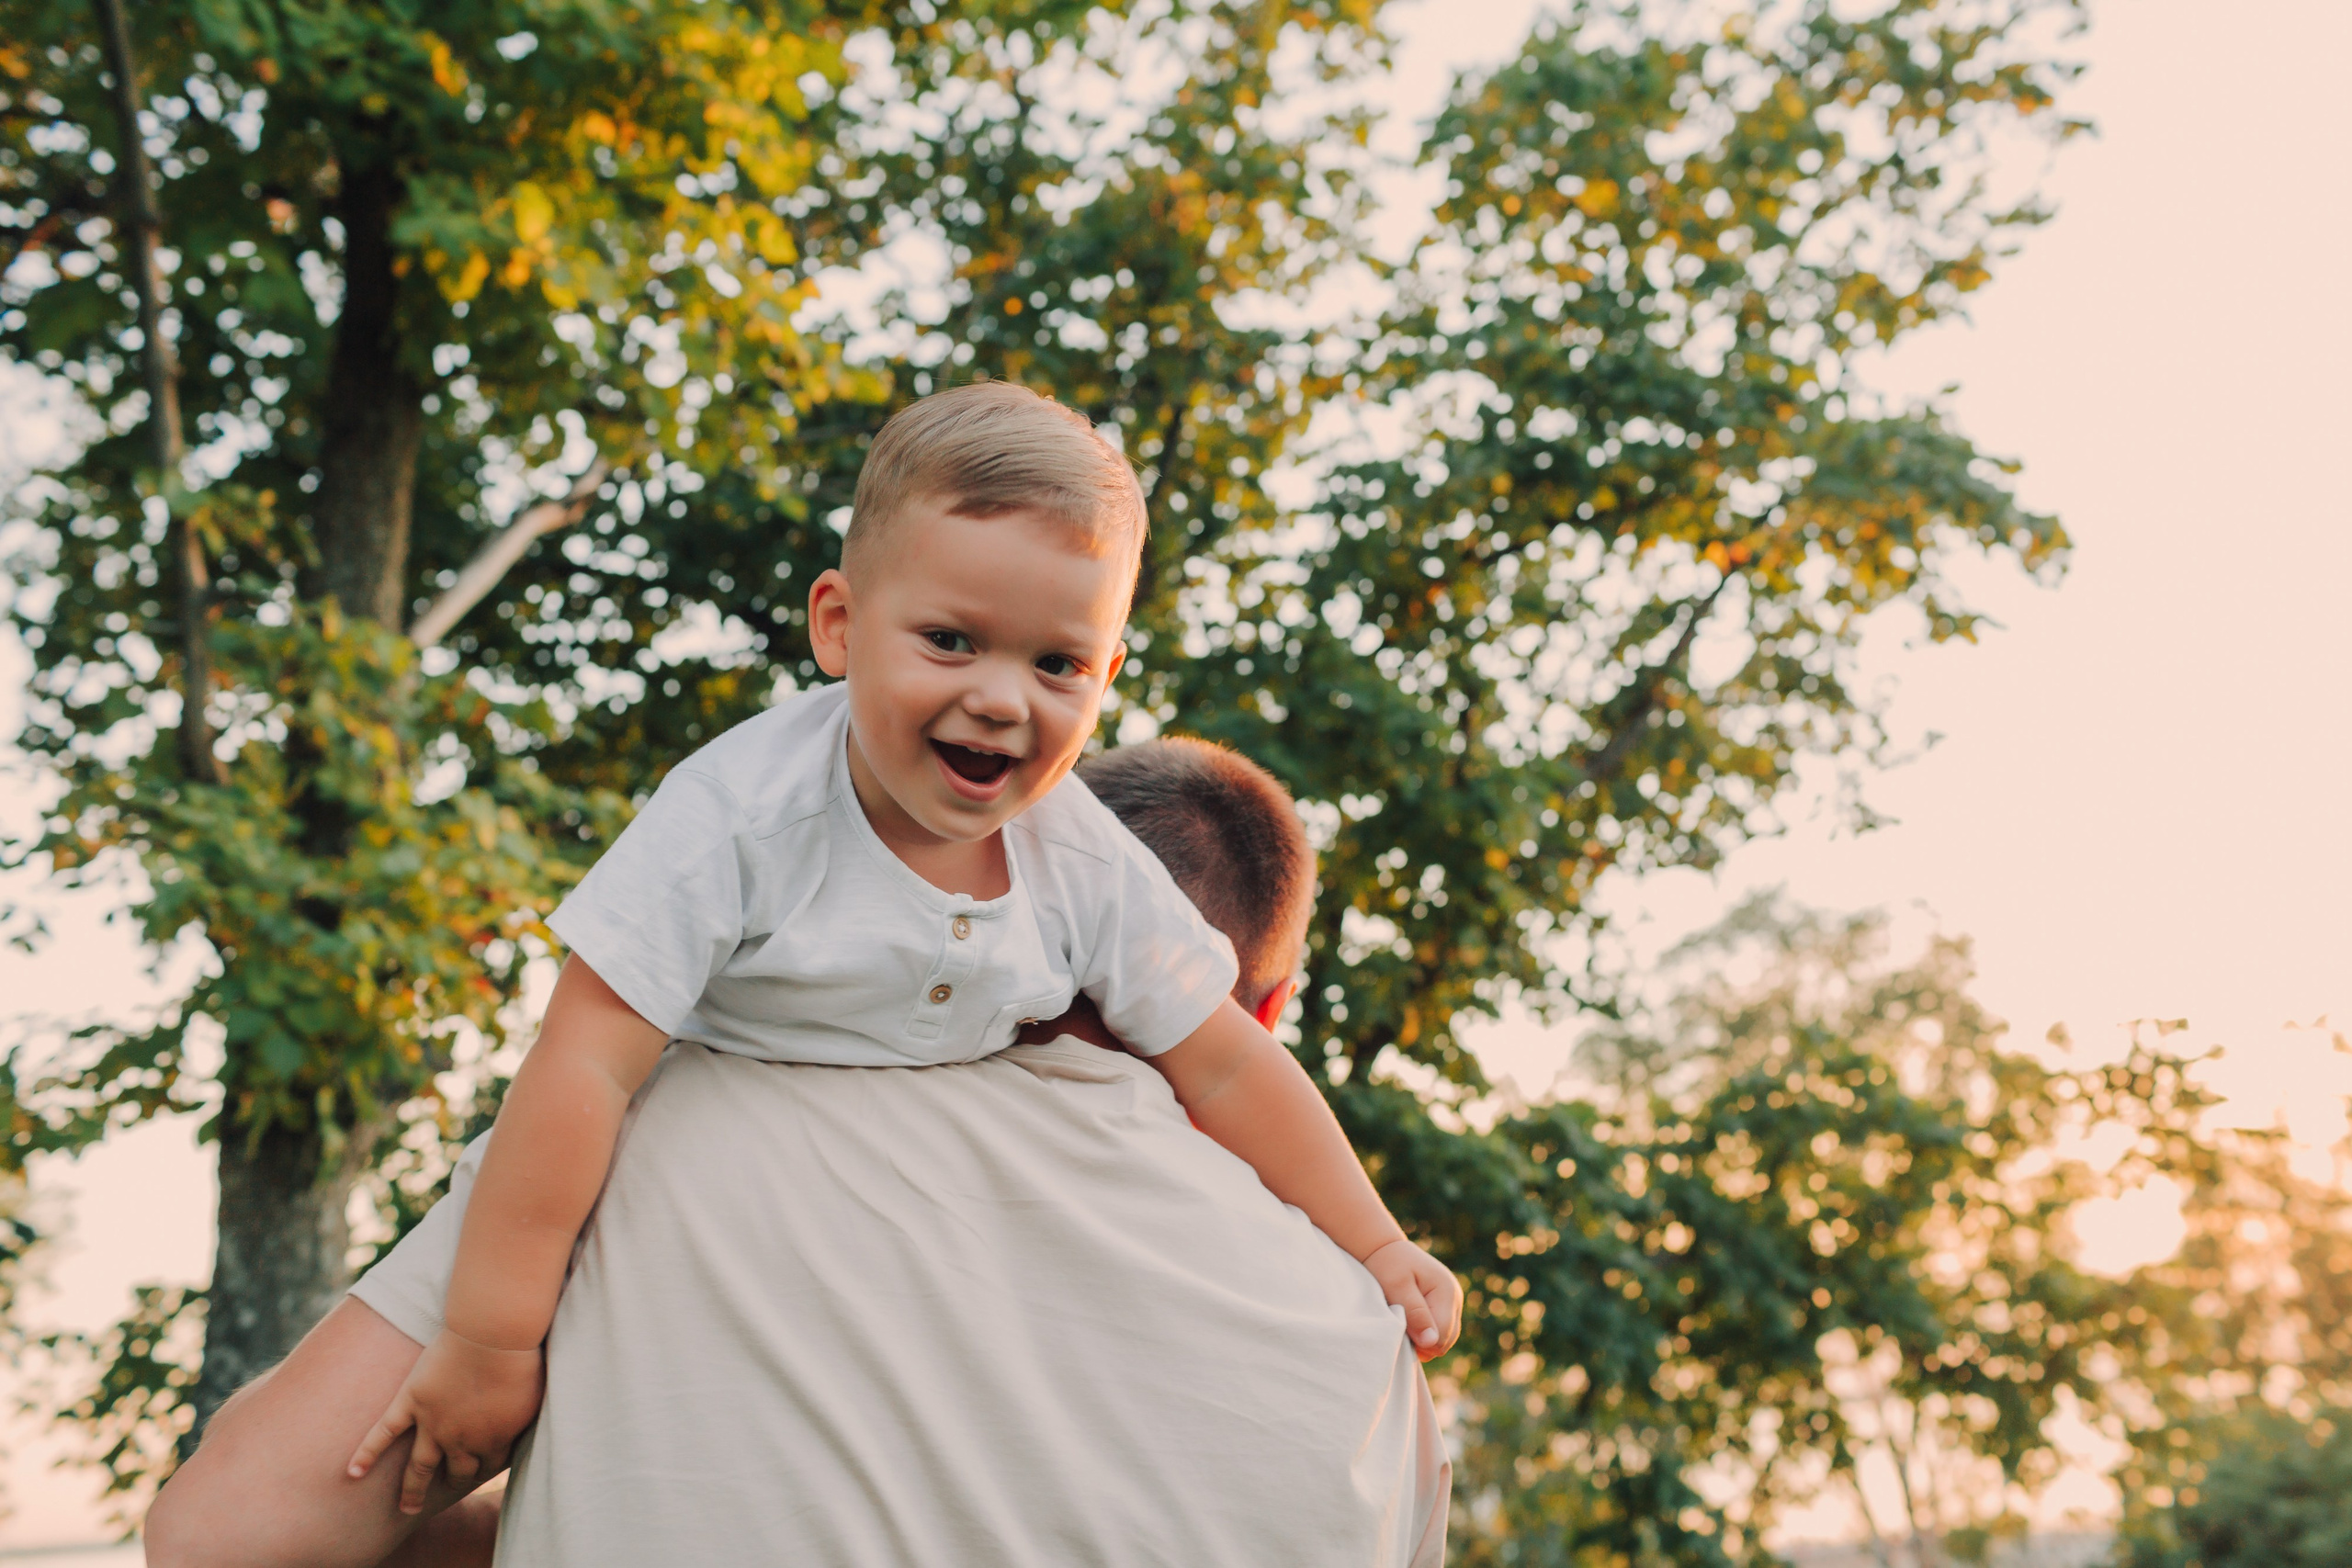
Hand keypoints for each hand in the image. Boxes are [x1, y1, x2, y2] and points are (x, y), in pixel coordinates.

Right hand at [348, 1327, 544, 1513]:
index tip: (481, 1470)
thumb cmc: (523, 1357)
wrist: (495, 1333)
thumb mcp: (536, 1396)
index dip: (485, 1469)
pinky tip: (352, 1473)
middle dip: (455, 1481)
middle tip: (449, 1488)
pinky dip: (366, 1453)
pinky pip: (384, 1434)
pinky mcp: (411, 1402)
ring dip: (412, 1489)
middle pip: (456, 1472)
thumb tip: (526, 1427)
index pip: (488, 1466)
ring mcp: (432, 1423)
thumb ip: (523, 1418)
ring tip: (407, 1508)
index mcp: (493, 1439)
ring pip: (420, 1466)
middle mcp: (460, 1439)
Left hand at [1360, 1237, 1461, 1361]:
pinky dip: (1425, 1331)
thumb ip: (1415, 1313)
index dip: (1420, 1342)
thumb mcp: (1396, 1286)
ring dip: (1424, 1337)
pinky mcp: (1445, 1304)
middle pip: (1446, 1340)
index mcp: (1446, 1292)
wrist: (1384, 1248)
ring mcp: (1453, 1301)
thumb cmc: (1387, 1264)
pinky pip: (1440, 1330)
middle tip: (1400, 1325)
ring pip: (1444, 1338)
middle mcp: (1455, 1297)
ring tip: (1404, 1321)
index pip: (1441, 1337)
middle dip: (1423, 1342)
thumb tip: (1431, 1342)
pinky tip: (1409, 1321)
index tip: (1399, 1328)